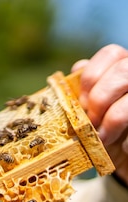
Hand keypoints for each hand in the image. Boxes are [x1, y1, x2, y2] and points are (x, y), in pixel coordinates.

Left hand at [73, 44, 127, 184]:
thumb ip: (87, 91)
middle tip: (91, 122)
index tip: (81, 103)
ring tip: (105, 139)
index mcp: (124, 68)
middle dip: (100, 98)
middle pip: (122, 70)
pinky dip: (127, 141)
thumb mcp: (94, 113)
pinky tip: (125, 148)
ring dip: (113, 120)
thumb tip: (78, 67)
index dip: (91, 77)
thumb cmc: (110, 134)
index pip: (111, 54)